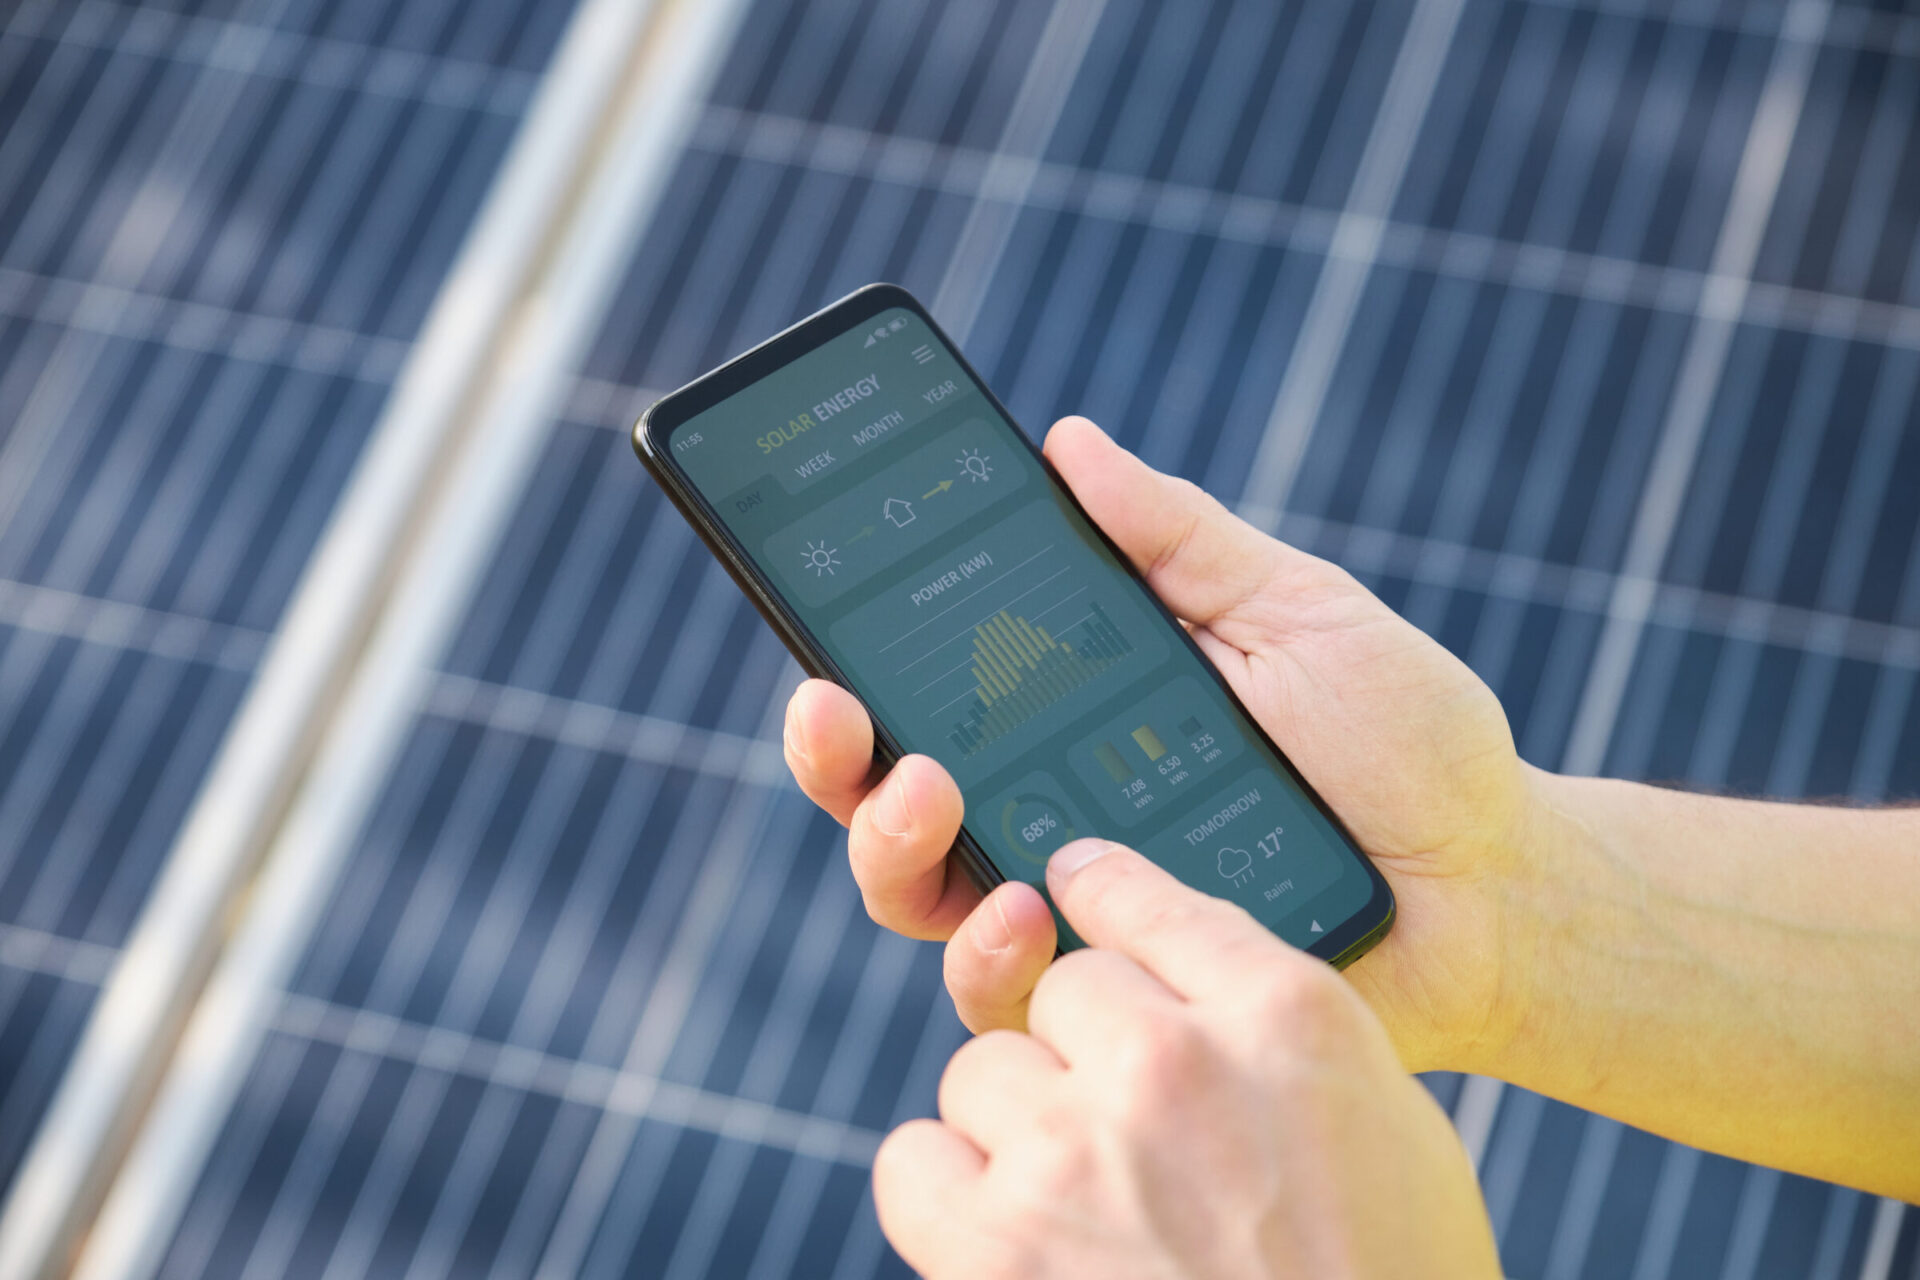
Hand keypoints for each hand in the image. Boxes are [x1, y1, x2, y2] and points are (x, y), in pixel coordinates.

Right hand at [785, 417, 1544, 1070]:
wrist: (1498, 885)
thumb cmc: (1406, 741)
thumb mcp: (1294, 611)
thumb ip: (1179, 539)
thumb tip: (1069, 440)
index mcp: (1076, 715)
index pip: (932, 688)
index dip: (857, 660)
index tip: (824, 616)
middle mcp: (1053, 811)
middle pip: (887, 795)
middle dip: (835, 758)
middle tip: (848, 715)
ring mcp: (1077, 910)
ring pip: (915, 896)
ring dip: (888, 843)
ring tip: (929, 794)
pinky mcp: (1115, 999)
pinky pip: (1005, 994)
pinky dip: (986, 952)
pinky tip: (1024, 907)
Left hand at [874, 840, 1502, 1279]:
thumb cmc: (1387, 1273)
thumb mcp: (1386, 1117)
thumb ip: (1272, 1019)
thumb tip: (1164, 966)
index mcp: (1283, 1017)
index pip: (1140, 896)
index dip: (1102, 898)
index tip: (1078, 892)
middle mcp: (1172, 1064)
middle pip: (1061, 991)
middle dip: (1088, 1054)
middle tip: (1139, 1139)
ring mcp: (1073, 1154)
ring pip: (983, 1070)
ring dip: (1022, 1127)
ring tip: (1089, 1201)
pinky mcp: (994, 1250)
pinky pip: (913, 1159)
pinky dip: (947, 1191)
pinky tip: (1009, 1227)